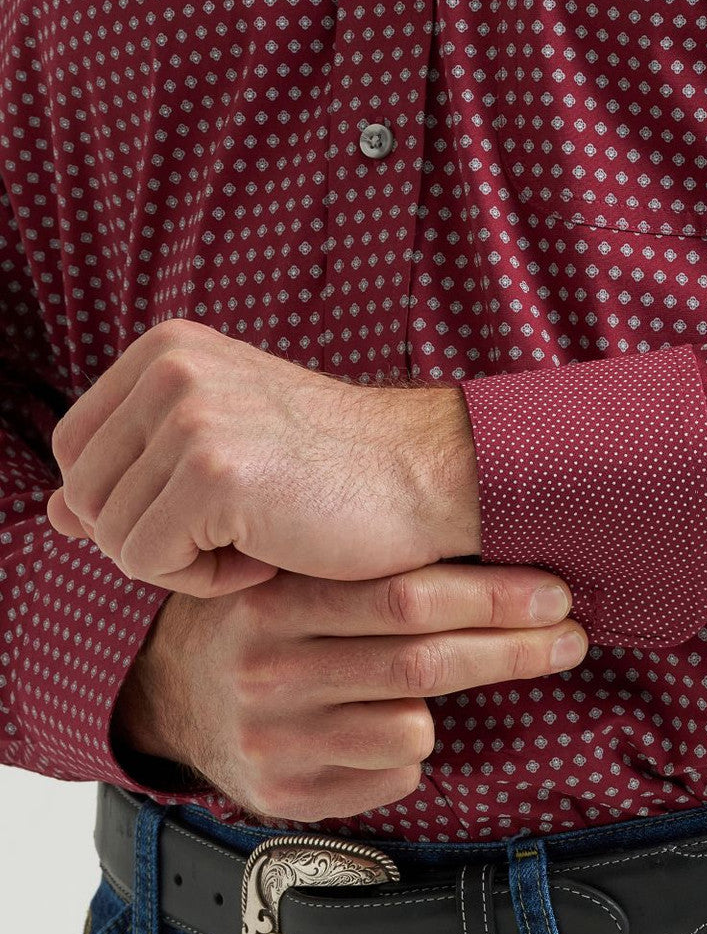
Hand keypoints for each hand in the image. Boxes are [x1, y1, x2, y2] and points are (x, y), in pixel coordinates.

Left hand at [46, 318, 480, 596]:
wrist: (427, 476)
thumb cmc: (334, 473)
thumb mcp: (223, 455)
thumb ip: (135, 475)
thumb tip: (51, 516)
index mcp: (166, 350)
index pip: (76, 450)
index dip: (128, 505)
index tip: (208, 513)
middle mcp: (169, 368)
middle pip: (84, 495)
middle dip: (150, 539)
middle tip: (235, 535)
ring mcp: (190, 416)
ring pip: (111, 535)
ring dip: (181, 563)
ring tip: (257, 540)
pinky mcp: (213, 473)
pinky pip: (149, 563)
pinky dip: (204, 583)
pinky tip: (267, 557)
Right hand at [111, 564, 587, 822]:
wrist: (175, 699)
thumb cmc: (263, 624)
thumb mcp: (289, 576)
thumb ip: (362, 568)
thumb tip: (488, 536)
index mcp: (272, 601)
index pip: (404, 597)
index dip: (493, 597)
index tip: (554, 595)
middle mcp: (266, 672)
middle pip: (422, 663)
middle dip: (513, 649)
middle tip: (569, 637)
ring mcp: (273, 739)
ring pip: (414, 727)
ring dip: (450, 705)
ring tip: (439, 681)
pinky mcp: (285, 793)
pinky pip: (394, 775)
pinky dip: (409, 751)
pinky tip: (381, 725)